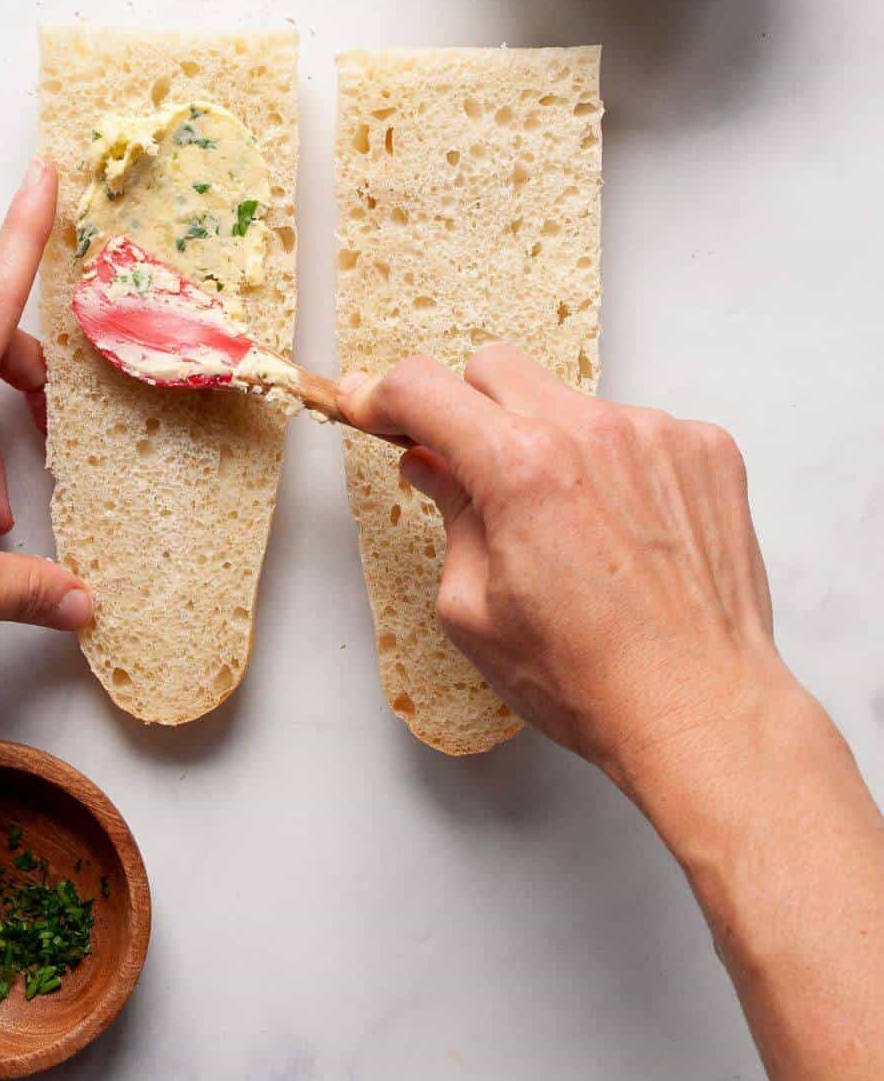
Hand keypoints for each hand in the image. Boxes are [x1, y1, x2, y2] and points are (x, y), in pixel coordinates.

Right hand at [338, 345, 786, 804]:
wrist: (700, 711)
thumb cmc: (587, 679)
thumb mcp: (474, 608)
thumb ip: (449, 515)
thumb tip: (430, 464)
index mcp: (519, 467)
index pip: (425, 389)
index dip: (383, 396)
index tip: (373, 408)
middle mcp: (590, 430)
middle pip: (496, 370)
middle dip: (468, 411)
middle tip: (472, 471)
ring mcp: (656, 433)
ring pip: (571, 401)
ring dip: (551, 441)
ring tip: (571, 525)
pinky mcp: (707, 450)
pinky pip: (637, 428)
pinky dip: (618, 463)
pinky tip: (627, 530)